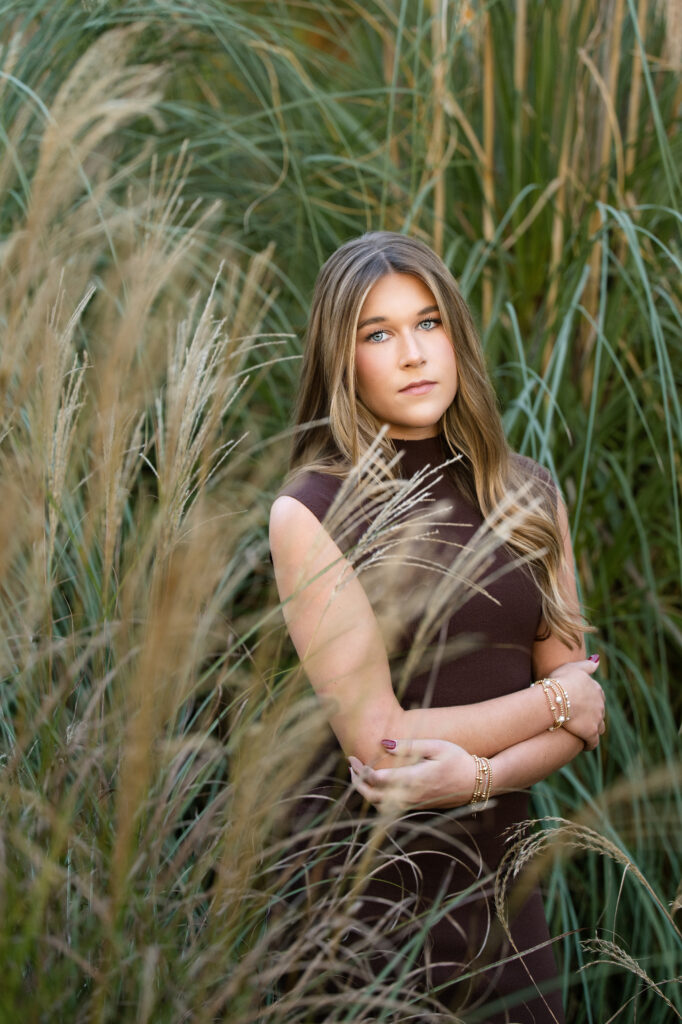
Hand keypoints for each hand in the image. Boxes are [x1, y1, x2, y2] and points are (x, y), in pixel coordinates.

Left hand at [348, 737, 474, 810]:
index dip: (362, 770)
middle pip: (374, 797)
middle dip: (358, 783)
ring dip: (366, 792)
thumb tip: (383, 744)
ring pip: (381, 806)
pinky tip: (376, 783)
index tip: (353, 756)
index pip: (378, 780)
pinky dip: (378, 797)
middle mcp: (412, 796)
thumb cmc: (458, 759)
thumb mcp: (436, 746)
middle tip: (352, 765)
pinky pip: (391, 808)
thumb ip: (409, 746)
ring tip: (359, 775)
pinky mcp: (417, 807)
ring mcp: (415, 804)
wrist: (478, 783)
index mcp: (415, 779)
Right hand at [550, 658, 605, 750]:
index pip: (597, 696)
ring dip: (592, 729)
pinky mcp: (590, 732)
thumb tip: (597, 660)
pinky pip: (592, 742)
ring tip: (582, 731)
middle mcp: (600, 704)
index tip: (580, 703)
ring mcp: (597, 719)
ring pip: (599, 727)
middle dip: (592, 715)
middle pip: (599, 712)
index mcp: (596, 689)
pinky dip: (589, 744)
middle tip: (579, 718)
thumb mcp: (573, 667)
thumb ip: (587, 665)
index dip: (589, 700)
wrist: (557, 696)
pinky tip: (584, 745)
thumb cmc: (561, 680)